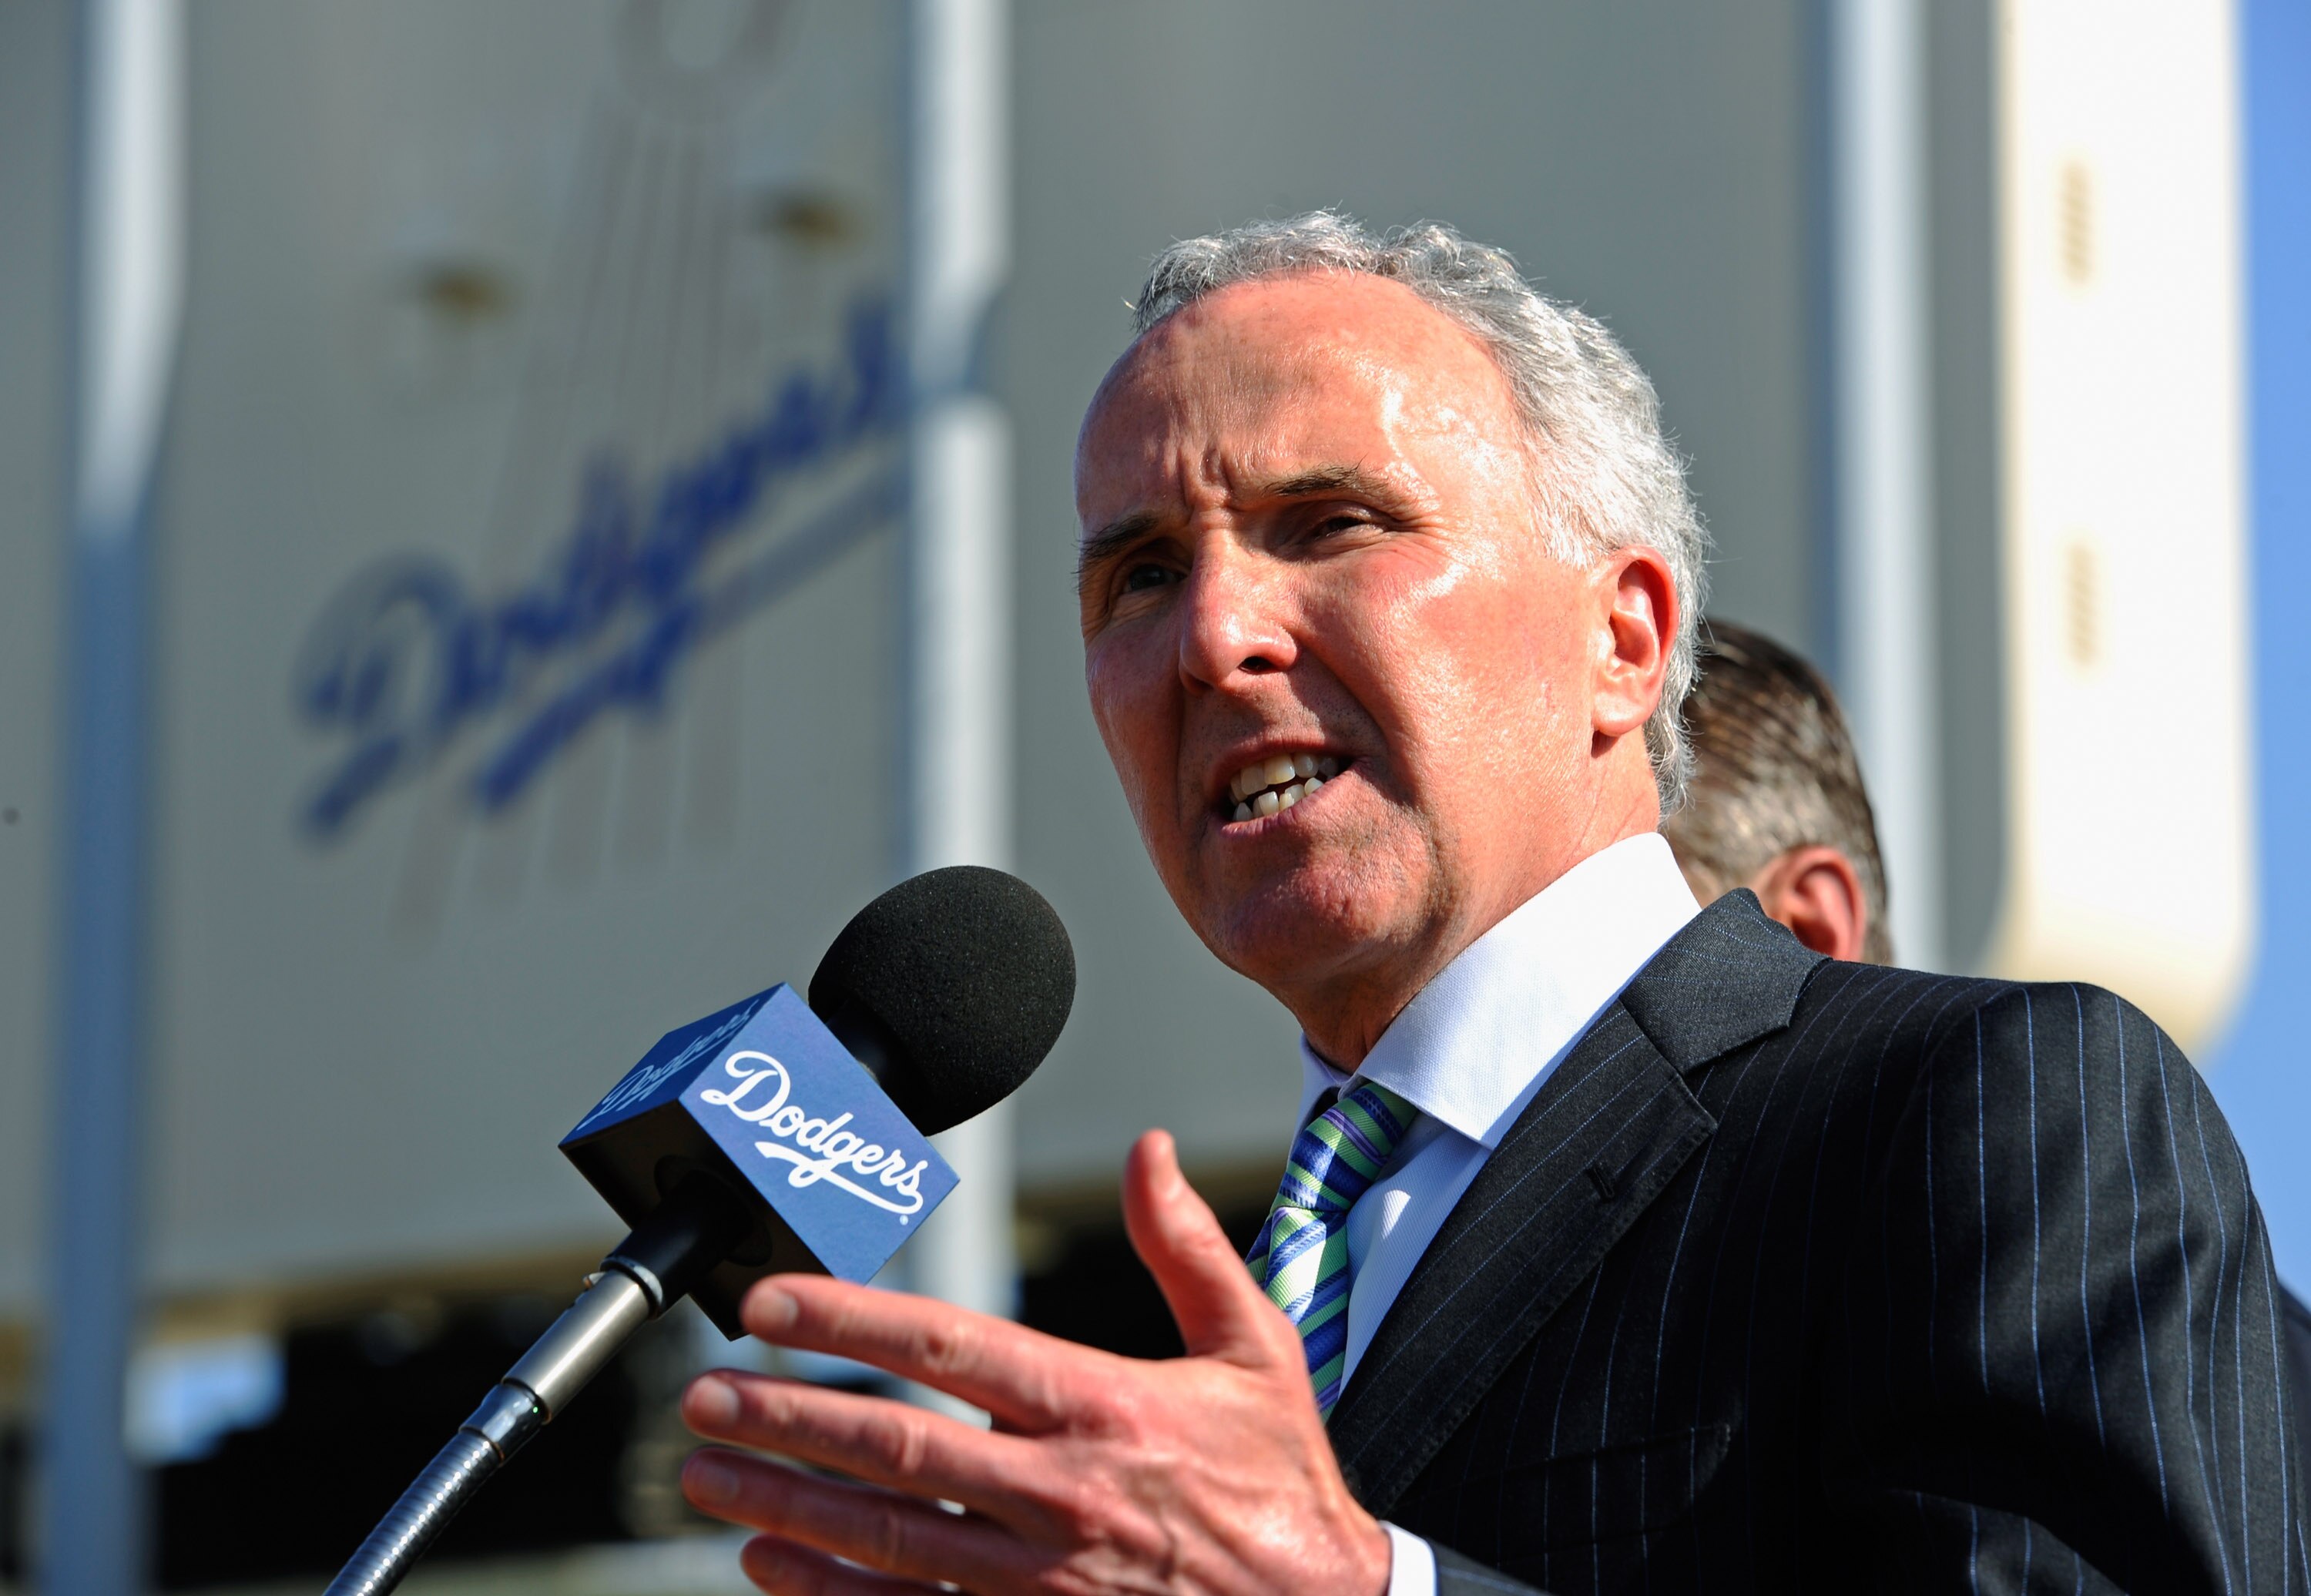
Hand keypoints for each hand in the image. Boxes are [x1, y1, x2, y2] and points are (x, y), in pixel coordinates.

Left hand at [679, 1129, 1392, 1594]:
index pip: (953, 1347)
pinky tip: (770, 1568)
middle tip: (703, 1398)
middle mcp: (1061, 1495)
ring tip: (706, 1474)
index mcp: (1106, 1407)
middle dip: (786, 1418)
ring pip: (884, 1538)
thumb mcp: (1255, 1350)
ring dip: (785, 1505)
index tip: (769, 1302)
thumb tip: (1149, 1152)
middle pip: (894, 1447)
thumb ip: (1188, 1248)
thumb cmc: (1283, 1486)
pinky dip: (830, 1594)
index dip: (850, 1318)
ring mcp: (1041, 1583)